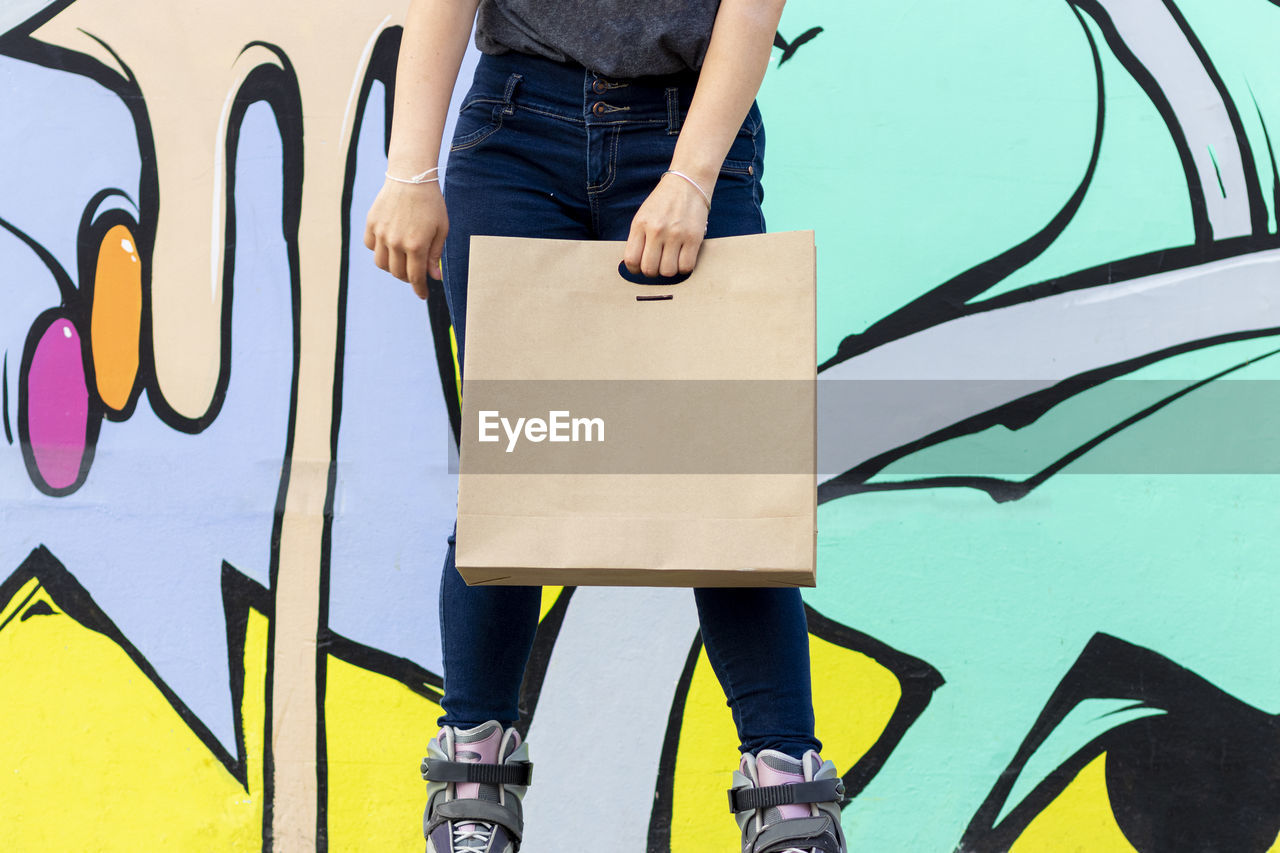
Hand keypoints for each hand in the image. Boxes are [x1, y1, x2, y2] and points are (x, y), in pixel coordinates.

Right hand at [363, 179, 447, 299]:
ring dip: (392, 267)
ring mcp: (381, 233)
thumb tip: (434, 277)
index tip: (423, 295)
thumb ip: (435, 255)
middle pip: (397, 273)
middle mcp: (396, 242)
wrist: (411, 177)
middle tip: (415, 273)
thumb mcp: (441, 229)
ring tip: (402, 260)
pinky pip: (370, 246)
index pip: (415, 277)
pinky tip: (389, 245)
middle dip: (407, 278)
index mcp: (416, 245)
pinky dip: (378, 250)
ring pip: (381, 263)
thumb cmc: (431, 204)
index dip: (419, 289)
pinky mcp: (371, 224)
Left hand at [623, 172, 711, 277]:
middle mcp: (656, 230)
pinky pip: (686, 267)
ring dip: (669, 270)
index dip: (635, 269)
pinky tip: (683, 258)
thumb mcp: (644, 215)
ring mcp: (676, 234)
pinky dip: (684, 268)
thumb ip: (639, 237)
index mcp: (640, 224)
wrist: (688, 182)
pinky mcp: (694, 238)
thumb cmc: (664, 201)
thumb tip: (636, 263)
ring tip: (671, 260)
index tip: (640, 267)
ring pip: (668, 271)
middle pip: (649, 269)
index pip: (631, 259)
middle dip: (652, 271)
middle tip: (657, 264)